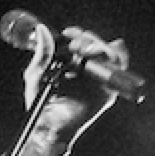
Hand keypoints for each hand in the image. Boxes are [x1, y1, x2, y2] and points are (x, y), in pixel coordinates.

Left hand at [24, 24, 128, 138]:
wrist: (48, 125)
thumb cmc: (41, 104)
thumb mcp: (36, 73)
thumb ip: (42, 52)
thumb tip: (43, 30)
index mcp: (73, 66)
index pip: (82, 42)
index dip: (77, 34)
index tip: (67, 33)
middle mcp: (89, 72)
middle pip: (97, 44)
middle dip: (87, 38)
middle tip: (74, 43)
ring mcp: (100, 82)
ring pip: (110, 53)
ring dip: (97, 45)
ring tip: (81, 48)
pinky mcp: (107, 92)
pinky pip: (118, 69)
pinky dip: (110, 56)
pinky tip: (92, 54)